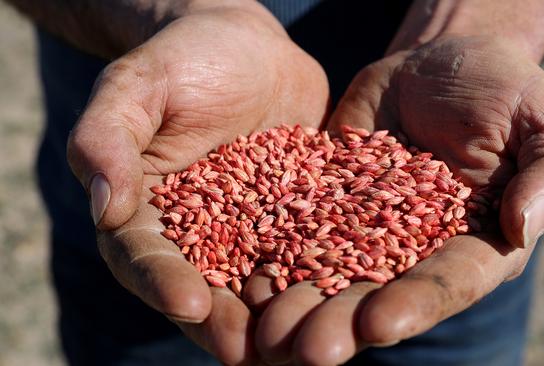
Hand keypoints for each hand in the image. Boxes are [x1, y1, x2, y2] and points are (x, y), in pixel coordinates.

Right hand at [66, 3, 328, 363]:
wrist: (249, 48)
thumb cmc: (183, 58)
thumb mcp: (137, 85)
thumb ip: (108, 139)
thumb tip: (104, 208)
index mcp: (149, 211)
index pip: (146, 258)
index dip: (163, 284)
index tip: (189, 303)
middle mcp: (201, 233)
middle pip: (206, 287)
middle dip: (226, 322)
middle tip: (252, 352)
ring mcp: (253, 230)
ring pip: (260, 282)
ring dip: (278, 317)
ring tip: (301, 344)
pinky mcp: (298, 218)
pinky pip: (310, 250)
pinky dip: (323, 276)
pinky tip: (345, 296)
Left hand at [249, 36, 543, 364]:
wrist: (443, 63)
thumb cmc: (508, 90)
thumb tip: (523, 225)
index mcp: (477, 243)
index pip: (449, 282)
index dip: (416, 304)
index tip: (379, 324)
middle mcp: (419, 249)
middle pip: (381, 293)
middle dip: (345, 322)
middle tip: (309, 350)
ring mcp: (367, 227)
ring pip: (331, 272)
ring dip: (300, 305)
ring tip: (268, 332)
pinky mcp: (329, 200)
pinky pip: (298, 229)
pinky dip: (273, 254)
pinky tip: (244, 279)